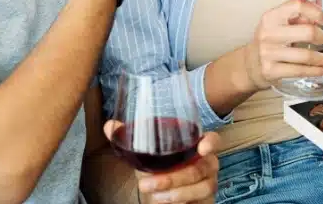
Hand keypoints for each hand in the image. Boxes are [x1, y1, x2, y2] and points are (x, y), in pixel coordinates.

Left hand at [103, 121, 219, 203]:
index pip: (213, 140)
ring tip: (153, 196)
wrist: (166, 191)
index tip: (201, 148)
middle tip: (145, 184)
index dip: (211, 143)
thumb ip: (128, 137)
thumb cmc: (160, 167)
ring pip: (202, 187)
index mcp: (195, 145)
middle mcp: (207, 162)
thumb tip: (110, 125)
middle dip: (173, 177)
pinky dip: (182, 201)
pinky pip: (201, 201)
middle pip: (200, 168)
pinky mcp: (206, 199)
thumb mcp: (145, 153)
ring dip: (176, 192)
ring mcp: (209, 181)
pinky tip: (165, 202)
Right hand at [243, 0, 322, 90]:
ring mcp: (268, 52)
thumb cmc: (270, 41)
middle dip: (322, 37)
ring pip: (306, 55)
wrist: (250, 63)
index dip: (316, 11)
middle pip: (308, 32)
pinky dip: (316, 71)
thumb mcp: (278, 24)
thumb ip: (299, 14)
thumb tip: (320, 2)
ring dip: (321, 58)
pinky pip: (300, 71)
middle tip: (322, 40)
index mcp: (271, 17)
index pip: (297, 5)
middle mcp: (268, 33)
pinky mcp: (270, 70)